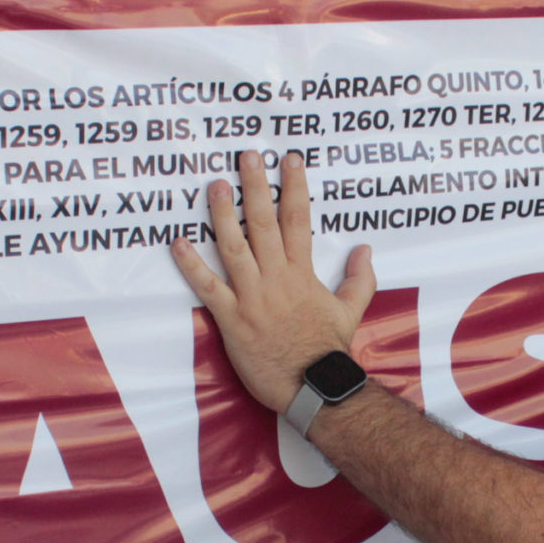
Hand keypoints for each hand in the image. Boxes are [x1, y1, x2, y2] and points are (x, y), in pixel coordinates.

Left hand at [173, 151, 375, 412]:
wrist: (313, 386)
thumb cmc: (328, 349)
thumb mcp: (351, 310)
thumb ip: (359, 278)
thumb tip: (364, 250)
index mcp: (302, 273)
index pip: (298, 220)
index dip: (294, 187)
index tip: (288, 160)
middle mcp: (276, 278)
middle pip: (263, 223)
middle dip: (255, 186)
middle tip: (246, 156)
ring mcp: (252, 296)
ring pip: (233, 246)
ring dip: (221, 214)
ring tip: (214, 185)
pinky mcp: (231, 318)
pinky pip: (208, 287)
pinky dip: (192, 265)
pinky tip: (179, 243)